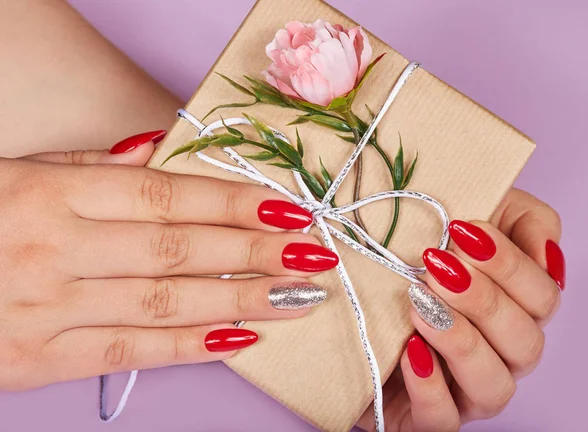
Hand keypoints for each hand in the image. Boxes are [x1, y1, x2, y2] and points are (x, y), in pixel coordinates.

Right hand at [0, 131, 334, 390]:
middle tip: (315, 256)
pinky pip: (128, 352)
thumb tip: (156, 149)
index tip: (289, 211)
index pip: (167, 196)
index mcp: (51, 192)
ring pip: (166, 304)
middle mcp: (55, 248)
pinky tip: (241, 337)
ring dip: (240, 300)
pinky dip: (189, 347)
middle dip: (256, 253)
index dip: (234, 203)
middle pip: (179, 250)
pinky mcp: (35, 360)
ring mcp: (46, 308)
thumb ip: (88, 164)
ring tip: (296, 297)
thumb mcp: (16, 171)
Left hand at [358, 188, 563, 430]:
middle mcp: (498, 354)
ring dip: (461, 341)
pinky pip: (442, 421)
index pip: (543, 297)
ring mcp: (463, 390)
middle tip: (438, 266)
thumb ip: (522, 221)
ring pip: (494, 387)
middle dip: (484, 299)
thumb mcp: (465, 216)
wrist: (350, 289)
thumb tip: (548, 252)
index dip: (511, 264)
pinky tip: (410, 350)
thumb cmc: (412, 250)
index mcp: (514, 310)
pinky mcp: (423, 415)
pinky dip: (431, 389)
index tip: (463, 230)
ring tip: (420, 304)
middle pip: (526, 342)